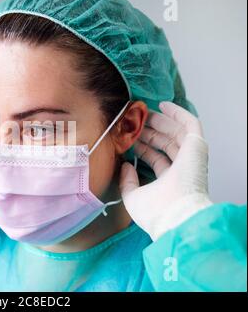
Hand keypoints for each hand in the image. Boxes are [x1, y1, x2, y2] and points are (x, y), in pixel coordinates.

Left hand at [119, 102, 212, 239]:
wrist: (175, 216)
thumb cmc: (155, 212)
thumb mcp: (132, 197)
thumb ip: (127, 182)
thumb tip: (125, 165)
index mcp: (169, 182)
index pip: (155, 159)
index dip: (142, 147)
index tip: (127, 137)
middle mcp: (182, 169)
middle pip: (165, 144)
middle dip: (148, 132)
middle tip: (133, 123)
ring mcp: (191, 157)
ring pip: (175, 133)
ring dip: (159, 122)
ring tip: (142, 114)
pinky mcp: (197, 147)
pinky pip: (190, 124)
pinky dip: (178, 113)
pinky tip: (163, 105)